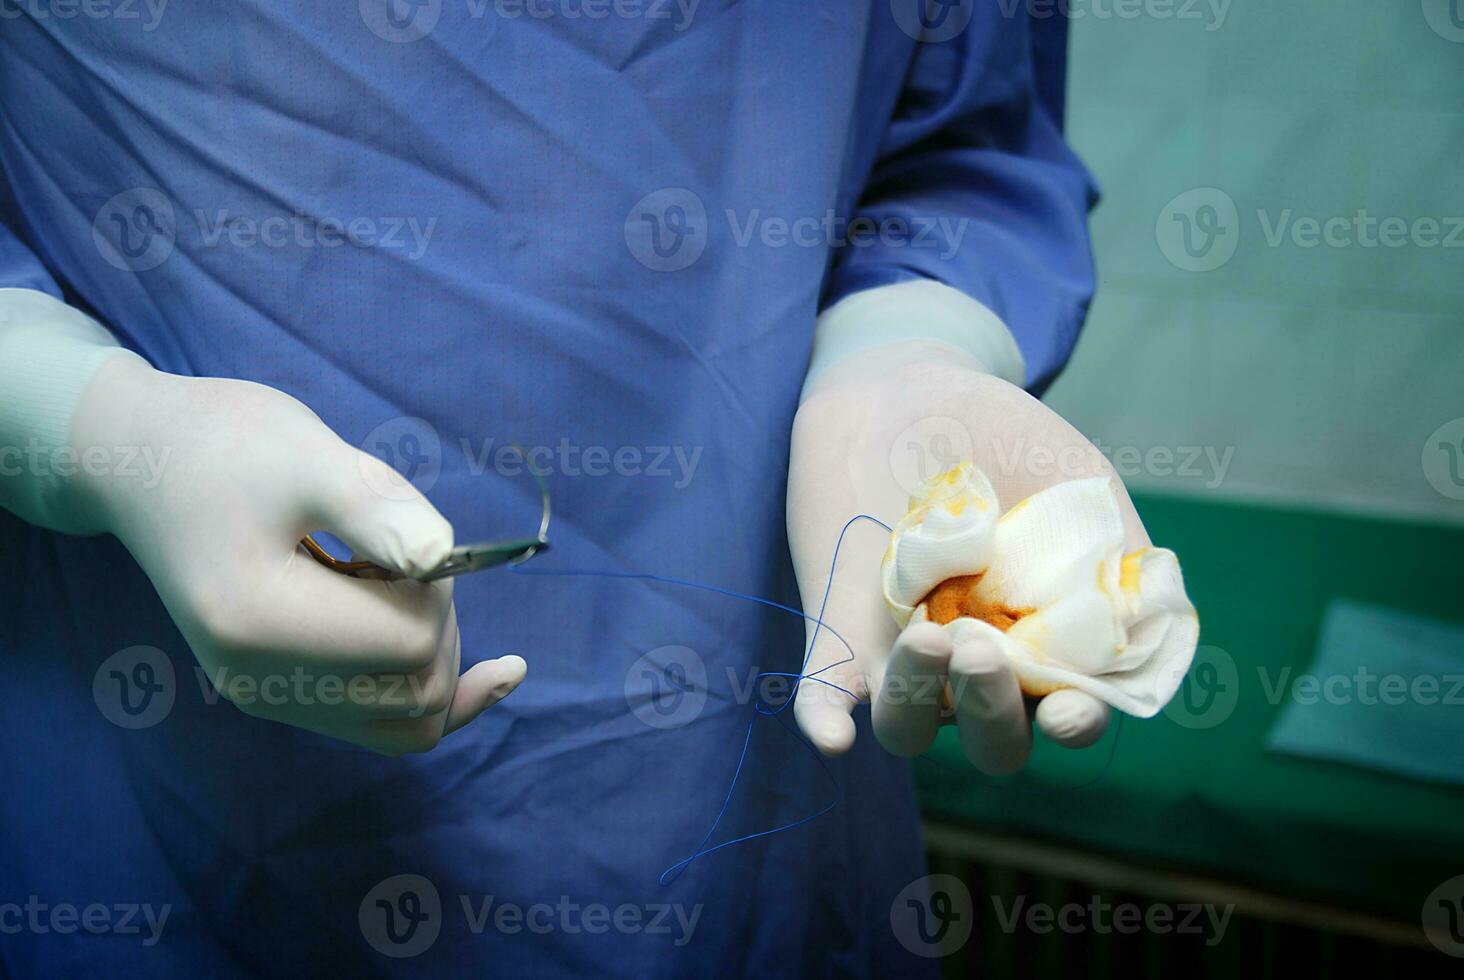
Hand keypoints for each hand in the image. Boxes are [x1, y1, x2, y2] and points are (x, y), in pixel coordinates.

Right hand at [68, 355, 524, 754]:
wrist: (149, 465)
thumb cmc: (228, 445)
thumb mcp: (309, 456)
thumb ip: (378, 510)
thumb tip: (442, 558)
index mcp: (260, 624)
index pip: (411, 642)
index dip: (435, 587)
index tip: (401, 530)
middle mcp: (259, 683)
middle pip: (417, 690)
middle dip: (439, 620)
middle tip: (398, 548)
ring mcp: (268, 698)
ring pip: (409, 721)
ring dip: (434, 653)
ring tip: (401, 584)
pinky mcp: (282, 695)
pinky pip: (382, 726)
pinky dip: (439, 696)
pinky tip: (502, 673)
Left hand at [787, 341, 1148, 773]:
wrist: (916, 387)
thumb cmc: (1010, 445)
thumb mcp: (1083, 490)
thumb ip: (1120, 561)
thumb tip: (1142, 629)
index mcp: (1048, 647)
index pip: (1069, 714)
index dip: (1076, 724)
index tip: (1069, 711)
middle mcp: (979, 668)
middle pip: (992, 740)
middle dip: (993, 713)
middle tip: (980, 646)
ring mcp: (905, 653)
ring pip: (908, 725)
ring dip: (919, 703)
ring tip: (930, 638)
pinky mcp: (839, 624)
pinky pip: (825, 691)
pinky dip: (825, 718)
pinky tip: (830, 738)